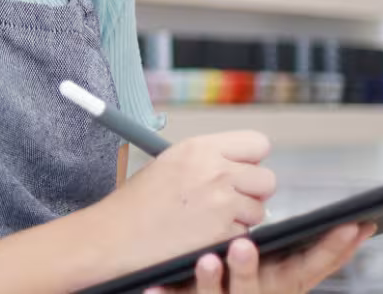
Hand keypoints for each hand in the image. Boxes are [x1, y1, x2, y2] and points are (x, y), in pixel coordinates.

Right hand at [91, 131, 277, 273]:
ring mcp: (221, 203)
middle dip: (252, 193)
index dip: (252, 161)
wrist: (115, 236)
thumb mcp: (168, 163)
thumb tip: (239, 166)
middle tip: (229, 201)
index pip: (258, 143)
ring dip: (241, 219)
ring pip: (259, 210)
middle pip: (267, 179)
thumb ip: (207, 160)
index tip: (240, 171)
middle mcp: (215, 171)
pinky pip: (245, 235)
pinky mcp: (222, 232)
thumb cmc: (135, 204)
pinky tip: (203, 236)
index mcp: (200, 148)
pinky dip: (228, 239)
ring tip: (209, 221)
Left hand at [148, 223, 374, 293]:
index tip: (353, 226)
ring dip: (212, 281)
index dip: (335, 250)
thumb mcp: (278, 268)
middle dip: (250, 269)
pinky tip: (153, 290)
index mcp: (281, 283)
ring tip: (205, 259)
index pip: (312, 268)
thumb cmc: (243, 282)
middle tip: (244, 244)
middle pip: (258, 288)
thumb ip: (294, 247)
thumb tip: (339, 216)